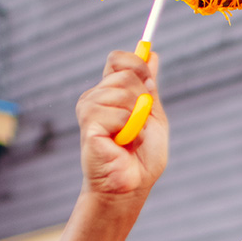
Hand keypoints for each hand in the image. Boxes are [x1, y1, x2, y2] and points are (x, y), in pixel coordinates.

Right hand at [77, 50, 166, 204]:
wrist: (132, 185)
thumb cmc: (141, 157)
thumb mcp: (152, 115)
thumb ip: (149, 87)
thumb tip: (152, 55)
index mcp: (109, 92)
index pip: (117, 59)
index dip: (137, 66)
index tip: (149, 86)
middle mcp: (95, 97)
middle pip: (125, 74)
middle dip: (142, 99)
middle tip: (138, 125)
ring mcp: (89, 109)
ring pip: (124, 93)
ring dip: (137, 119)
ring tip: (129, 138)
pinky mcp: (88, 124)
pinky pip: (121, 114)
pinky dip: (130, 130)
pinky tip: (121, 145)